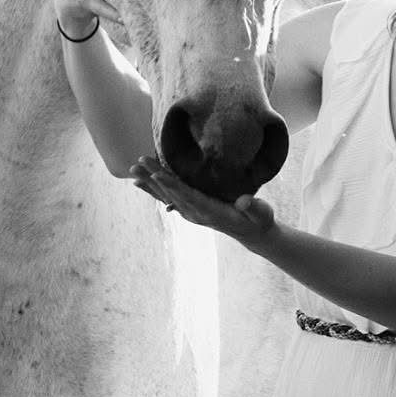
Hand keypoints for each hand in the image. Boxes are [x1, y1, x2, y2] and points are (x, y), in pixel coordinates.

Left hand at [131, 156, 276, 243]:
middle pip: (172, 193)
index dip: (172, 185)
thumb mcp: (261, 214)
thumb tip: (244, 201)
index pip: (188, 196)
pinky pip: (169, 197)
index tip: (157, 174)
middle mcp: (196, 213)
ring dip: (150, 182)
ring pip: (167, 195)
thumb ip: (253, 207)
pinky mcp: (190, 209)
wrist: (252, 233)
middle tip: (139, 163)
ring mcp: (191, 212)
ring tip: (133, 170)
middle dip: (155, 177)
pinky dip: (154, 189)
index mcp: (211, 212)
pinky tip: (142, 181)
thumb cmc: (259, 220)